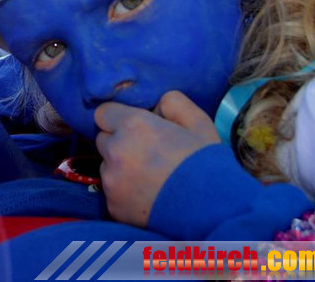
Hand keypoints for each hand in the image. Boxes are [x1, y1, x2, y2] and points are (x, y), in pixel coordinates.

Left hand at [95, 91, 219, 226]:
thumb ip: (172, 102)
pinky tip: (148, 196)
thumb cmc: (206, 164)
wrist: (212, 212)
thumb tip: (155, 104)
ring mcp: (111, 181)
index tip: (134, 128)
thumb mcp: (198, 122)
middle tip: (146, 153)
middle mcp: (115, 151)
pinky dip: (124, 193)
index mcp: (132, 125)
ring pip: (106, 167)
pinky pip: (111, 193)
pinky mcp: (112, 206)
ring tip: (150, 178)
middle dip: (119, 143)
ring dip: (120, 169)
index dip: (118, 119)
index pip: (103, 113)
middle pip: (103, 140)